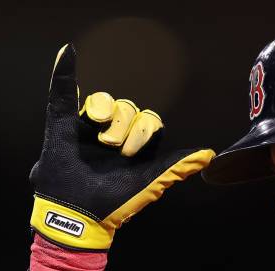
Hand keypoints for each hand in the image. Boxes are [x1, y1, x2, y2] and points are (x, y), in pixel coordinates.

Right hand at [29, 44, 214, 250]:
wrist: (79, 214)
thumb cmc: (116, 201)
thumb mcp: (149, 182)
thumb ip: (177, 166)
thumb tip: (209, 155)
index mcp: (135, 146)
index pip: (148, 121)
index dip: (144, 131)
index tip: (133, 154)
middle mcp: (114, 134)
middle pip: (129, 110)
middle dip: (126, 129)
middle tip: (114, 150)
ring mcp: (89, 129)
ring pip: (107, 102)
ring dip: (107, 118)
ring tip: (99, 140)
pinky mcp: (64, 126)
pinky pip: (65, 94)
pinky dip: (65, 73)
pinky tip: (70, 53)